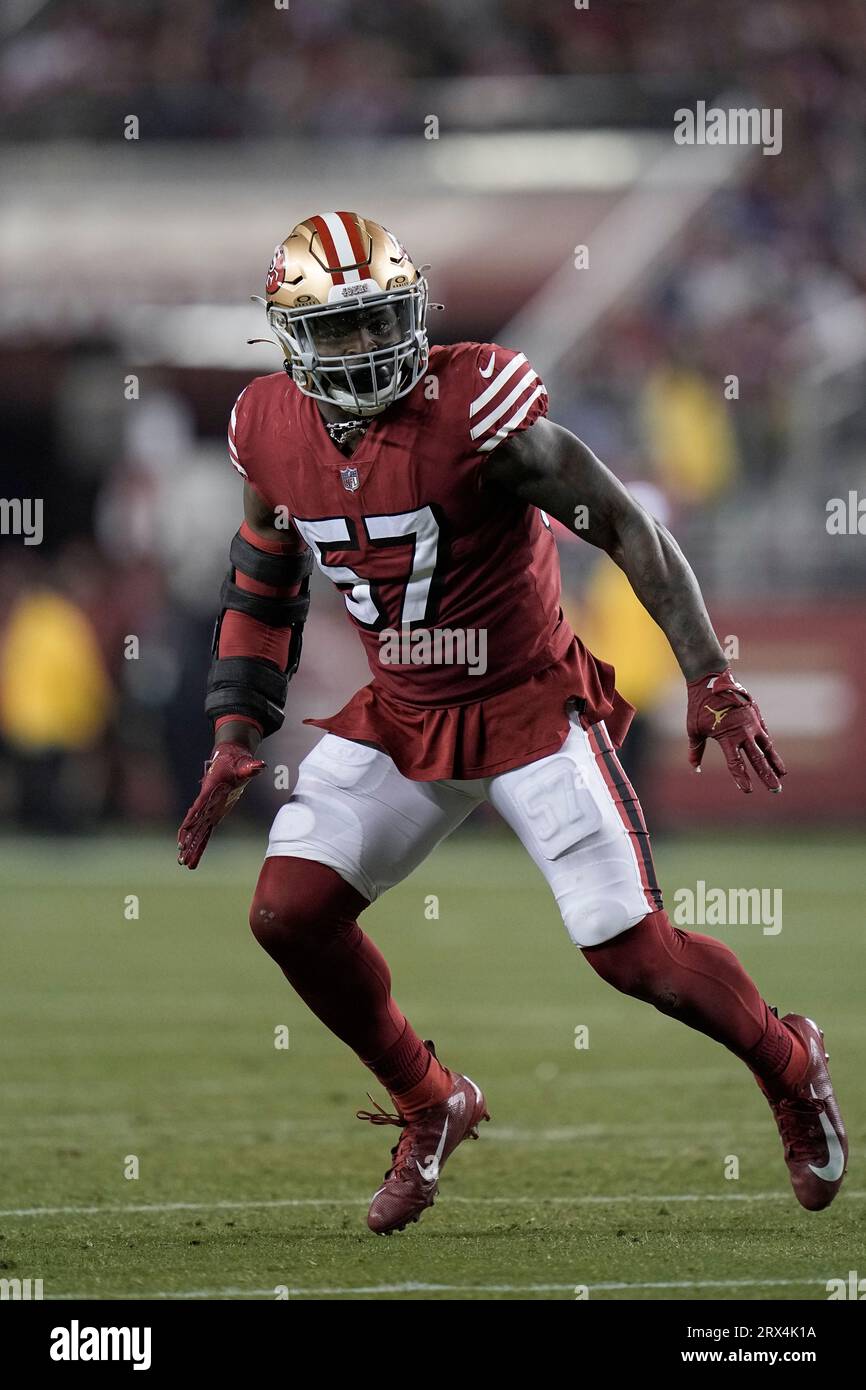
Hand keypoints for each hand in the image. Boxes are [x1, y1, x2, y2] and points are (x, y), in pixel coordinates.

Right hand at [177, 740, 265, 868]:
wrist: (229, 759)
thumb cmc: (236, 761)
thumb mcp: (244, 764)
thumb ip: (250, 767)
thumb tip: (260, 766)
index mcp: (210, 789)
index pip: (200, 805)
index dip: (192, 817)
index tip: (184, 829)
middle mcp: (206, 802)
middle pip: (194, 824)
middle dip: (187, 839)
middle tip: (181, 854)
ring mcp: (208, 810)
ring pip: (197, 832)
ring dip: (190, 847)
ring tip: (183, 863)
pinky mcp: (213, 815)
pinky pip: (204, 832)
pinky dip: (198, 844)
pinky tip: (192, 857)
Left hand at [686, 668, 786, 793]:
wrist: (712, 679)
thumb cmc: (699, 705)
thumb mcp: (694, 729)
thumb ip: (696, 749)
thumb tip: (695, 768)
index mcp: (727, 737)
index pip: (736, 763)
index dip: (742, 778)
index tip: (748, 790)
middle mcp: (743, 732)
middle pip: (758, 759)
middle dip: (767, 775)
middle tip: (776, 790)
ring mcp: (752, 723)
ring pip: (767, 747)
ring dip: (774, 762)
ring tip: (782, 775)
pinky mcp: (756, 715)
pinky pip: (765, 735)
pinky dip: (769, 747)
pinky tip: (773, 756)